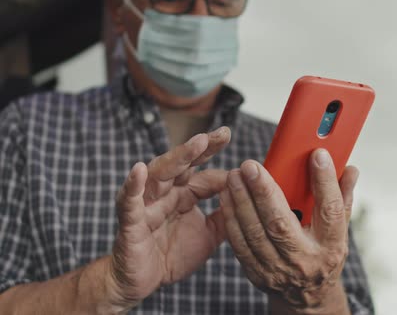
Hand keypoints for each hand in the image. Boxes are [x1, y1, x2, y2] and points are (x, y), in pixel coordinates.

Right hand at [106, 127, 230, 309]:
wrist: (141, 282)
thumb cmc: (171, 255)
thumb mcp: (209, 235)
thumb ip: (226, 216)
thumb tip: (248, 197)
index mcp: (182, 195)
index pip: (202, 173)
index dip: (219, 165)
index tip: (240, 155)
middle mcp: (164, 194)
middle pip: (182, 164)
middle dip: (202, 148)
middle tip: (224, 133)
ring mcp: (146, 205)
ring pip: (160, 175)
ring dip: (178, 158)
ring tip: (197, 143)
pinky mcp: (130, 222)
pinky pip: (129, 203)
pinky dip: (132, 186)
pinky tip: (139, 170)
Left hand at [220, 149, 358, 312]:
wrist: (307, 297)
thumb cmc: (323, 254)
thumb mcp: (339, 230)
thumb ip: (342, 197)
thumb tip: (351, 169)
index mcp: (331, 245)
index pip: (331, 211)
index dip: (325, 182)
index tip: (317, 155)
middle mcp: (305, 259)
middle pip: (281, 223)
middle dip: (263, 191)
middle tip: (251, 165)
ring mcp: (278, 270)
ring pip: (255, 233)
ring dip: (241, 201)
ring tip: (234, 176)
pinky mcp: (257, 274)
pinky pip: (240, 244)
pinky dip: (232, 218)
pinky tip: (227, 196)